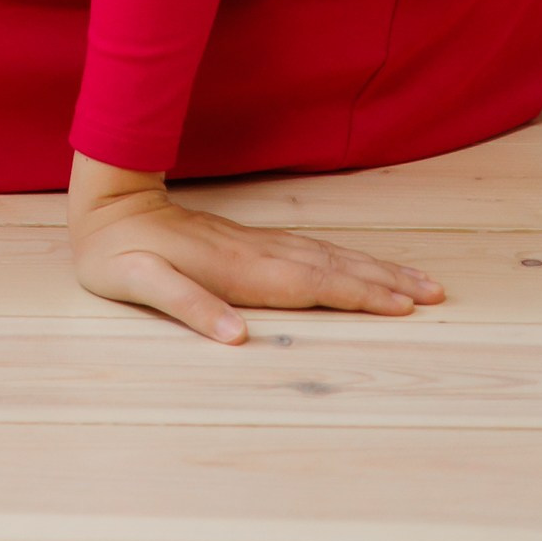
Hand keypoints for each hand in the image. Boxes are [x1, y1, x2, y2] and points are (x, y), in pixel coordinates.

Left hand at [67, 156, 444, 346]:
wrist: (105, 203)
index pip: (312, 285)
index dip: (358, 295)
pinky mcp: (247, 244)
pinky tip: (359, 267)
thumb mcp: (138, 283)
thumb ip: (186, 305)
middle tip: (436, 294)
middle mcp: (256, 255)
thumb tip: (235, 337)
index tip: (404, 306)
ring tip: (418, 281)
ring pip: (326, 257)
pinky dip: (344, 261)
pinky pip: (310, 253)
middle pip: (332, 268)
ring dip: (374, 269)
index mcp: (239, 270)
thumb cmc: (118, 254)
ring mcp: (255, 246)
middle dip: (385, 282)